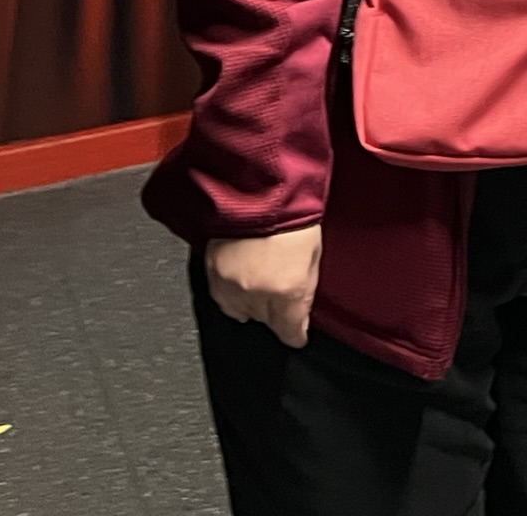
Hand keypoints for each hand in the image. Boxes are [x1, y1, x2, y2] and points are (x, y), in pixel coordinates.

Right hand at [206, 226, 322, 347]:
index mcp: (288, 289)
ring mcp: (232, 284)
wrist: (259, 189)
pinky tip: (243, 276)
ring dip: (253, 302)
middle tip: (281, 294)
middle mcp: (257, 292)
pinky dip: (232, 292)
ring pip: (241, 312)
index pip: (290, 330)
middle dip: (275, 312)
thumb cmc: (292, 214)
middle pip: (265, 321)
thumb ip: (306, 287)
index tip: (297, 337)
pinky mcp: (212, 273)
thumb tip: (301, 309)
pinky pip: (222, 297)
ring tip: (262, 280)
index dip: (295, 335)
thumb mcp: (314, 254)